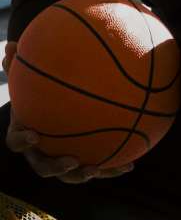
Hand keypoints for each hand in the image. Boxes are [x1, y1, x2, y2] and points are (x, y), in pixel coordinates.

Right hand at [3, 42, 133, 182]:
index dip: (22, 140)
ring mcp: (59, 160)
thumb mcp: (27, 80)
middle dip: (56, 168)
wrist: (48, 111)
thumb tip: (11, 43)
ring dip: (82, 176)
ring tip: (96, 170)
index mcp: (24, 134)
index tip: (34, 134)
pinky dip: (112, 169)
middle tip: (71, 161)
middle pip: (43, 167)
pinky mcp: (80, 163)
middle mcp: (39, 152)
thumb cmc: (36, 93)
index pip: (16, 141)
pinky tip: (130, 165)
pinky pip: (95, 168)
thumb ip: (19, 64)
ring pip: (69, 175)